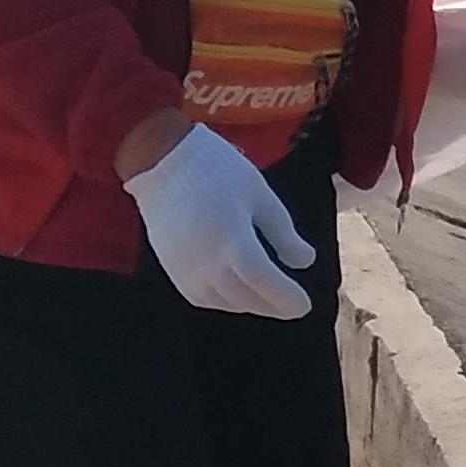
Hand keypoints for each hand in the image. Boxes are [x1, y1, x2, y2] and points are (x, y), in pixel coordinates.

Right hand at [123, 121, 317, 317]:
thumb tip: (304, 262)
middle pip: (247, 298)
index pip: (266, 283)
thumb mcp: (261, 195)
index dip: (287, 298)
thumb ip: (284, 233)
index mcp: (235, 242)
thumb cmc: (218, 171)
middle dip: (273, 305)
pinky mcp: (171, 268)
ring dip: (249, 304)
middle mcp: (209, 264)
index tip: (304, 305)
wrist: (160, 161)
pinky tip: (236, 291)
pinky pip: (202, 297)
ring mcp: (186, 269)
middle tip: (291, 305)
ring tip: (267, 298)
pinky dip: (224, 301)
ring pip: (225, 302)